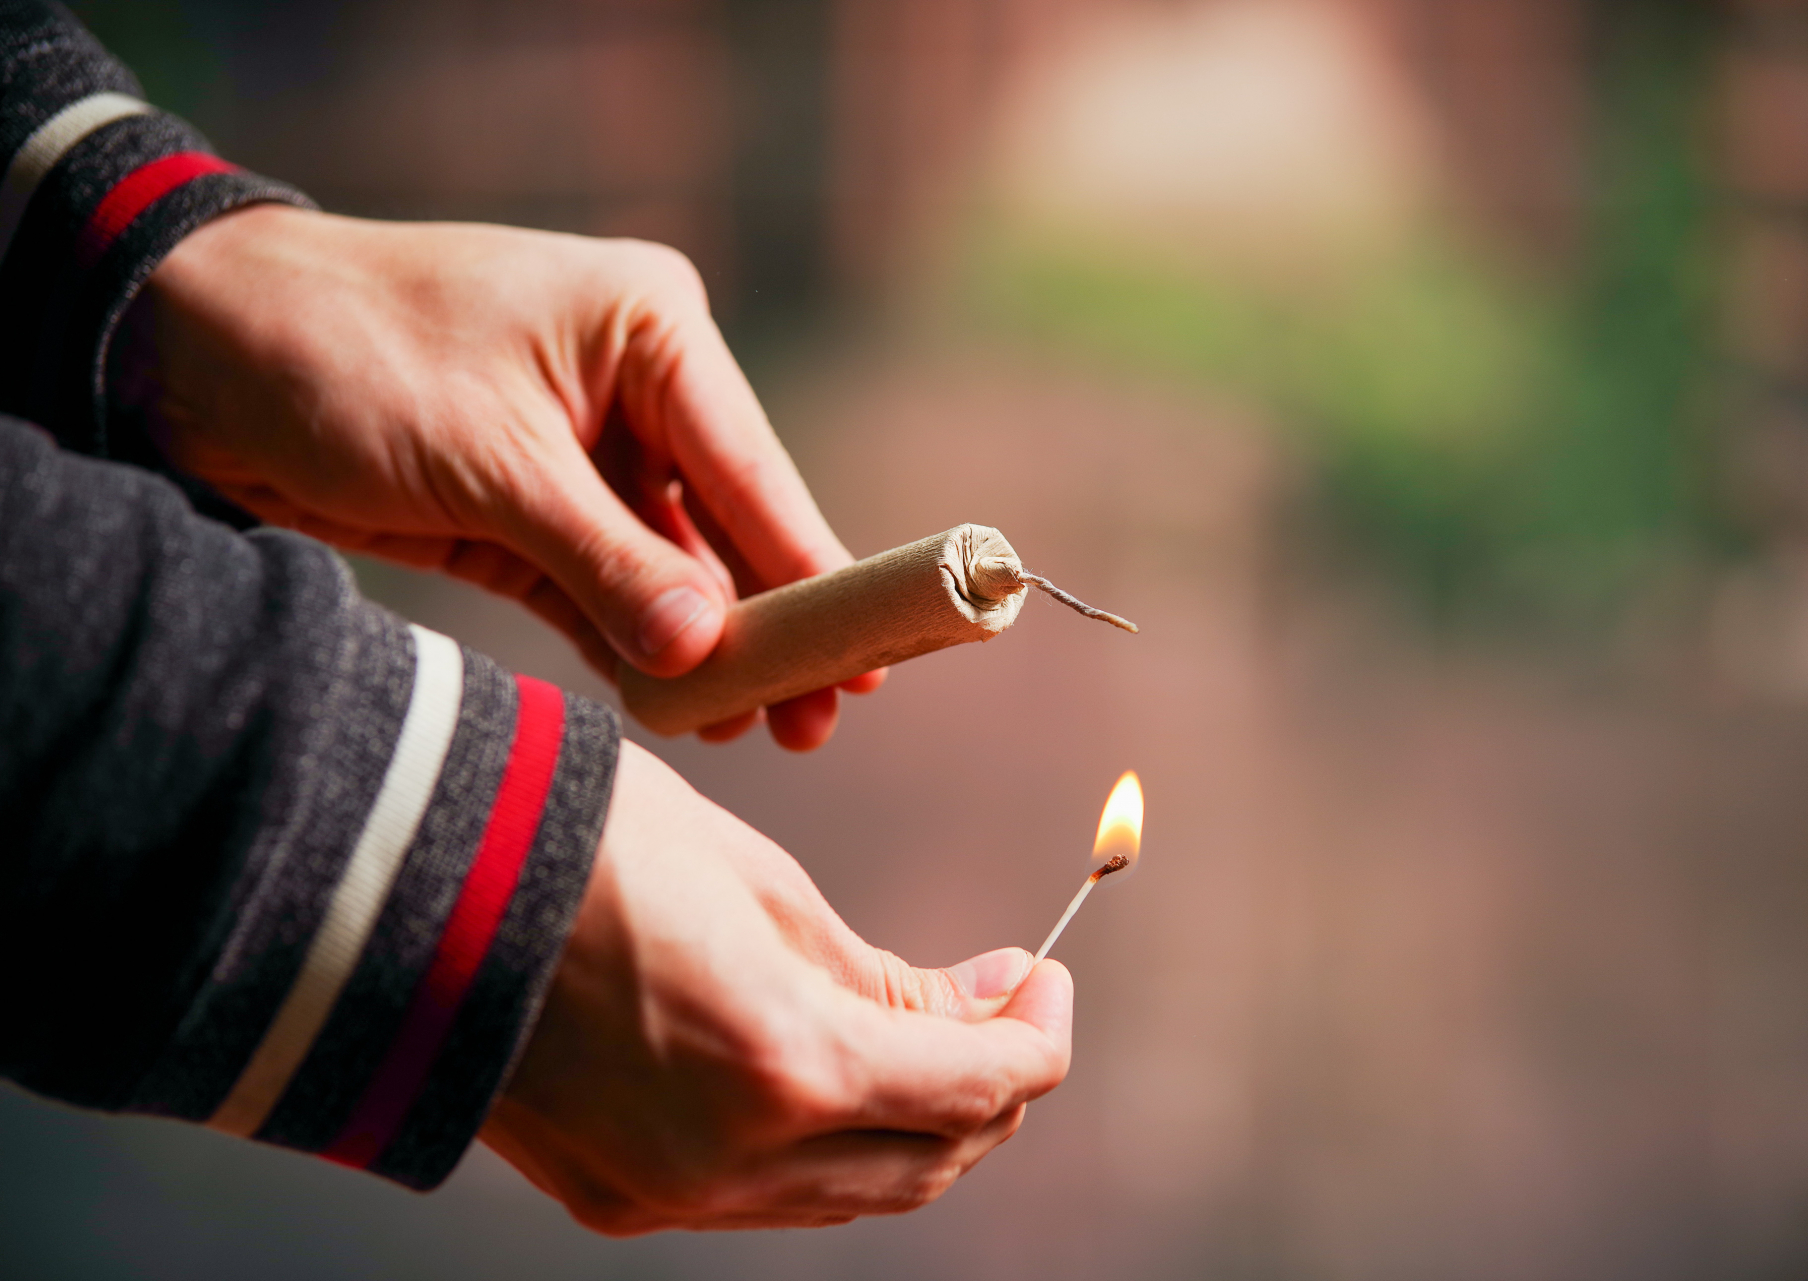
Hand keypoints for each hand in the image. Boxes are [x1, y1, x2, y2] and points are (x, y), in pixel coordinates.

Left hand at [117, 205, 881, 749]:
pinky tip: (676, 702)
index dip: (811, 567)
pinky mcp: (529, 509)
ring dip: (702, 646)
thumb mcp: (490, 466)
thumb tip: (711, 651)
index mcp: (649, 329)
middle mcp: (634, 385)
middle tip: (820, 716)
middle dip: (767, 622)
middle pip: (728, 523)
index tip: (869, 651)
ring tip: (755, 728)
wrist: (191, 352)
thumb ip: (607, 562)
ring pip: (670, 566)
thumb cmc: (347, 357)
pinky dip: (632, 642)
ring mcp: (584, 450)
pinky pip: (604, 587)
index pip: (753, 466)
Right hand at [482, 742, 1072, 1232]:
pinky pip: (768, 1195)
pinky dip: (829, 1141)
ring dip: (917, 1121)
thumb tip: (977, 1001)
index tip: (1045, 973)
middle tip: (1003, 998)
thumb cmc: (586, 842)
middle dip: (991, 1082)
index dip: (1037, 1034)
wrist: (396, 882)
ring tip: (929, 1026)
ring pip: (853, 1192)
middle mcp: (736, 1161)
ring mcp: (669, 1196)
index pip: (978, 1087)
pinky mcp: (613, 1199)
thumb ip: (876, 970)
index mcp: (786, 1065)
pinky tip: (830, 1066)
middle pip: (930, 1161)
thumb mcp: (759, 882)